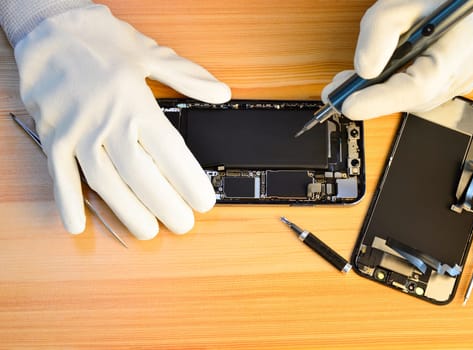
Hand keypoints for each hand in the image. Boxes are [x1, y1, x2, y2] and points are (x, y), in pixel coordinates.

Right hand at [14, 5, 230, 238]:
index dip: (189, 181)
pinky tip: (77, 225)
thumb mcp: (151, 52)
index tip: (204, 201)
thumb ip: (188, 77)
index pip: (170, 152)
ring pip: (105, 181)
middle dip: (165, 205)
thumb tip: (221, 93)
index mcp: (136, 104)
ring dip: (127, 211)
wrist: (48, 26)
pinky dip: (67, 202)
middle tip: (183, 224)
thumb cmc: (99, 40)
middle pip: (141, 175)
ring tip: (147, 231)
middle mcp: (108, 122)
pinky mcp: (53, 136)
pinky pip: (59, 174)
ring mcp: (78, 132)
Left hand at [321, 0, 472, 119]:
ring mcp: (467, 77)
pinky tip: (379, 78)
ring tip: (354, 82)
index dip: (380, 100)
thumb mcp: (395, 5)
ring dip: (382, 96)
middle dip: (373, 98)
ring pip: (415, 102)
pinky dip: (396, 90)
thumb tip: (364, 72)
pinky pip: (422, 96)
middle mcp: (469, 66)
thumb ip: (377, 37)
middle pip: (415, 99)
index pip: (419, 87)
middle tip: (338, 92)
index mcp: (462, 45)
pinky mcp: (457, 81)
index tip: (350, 105)